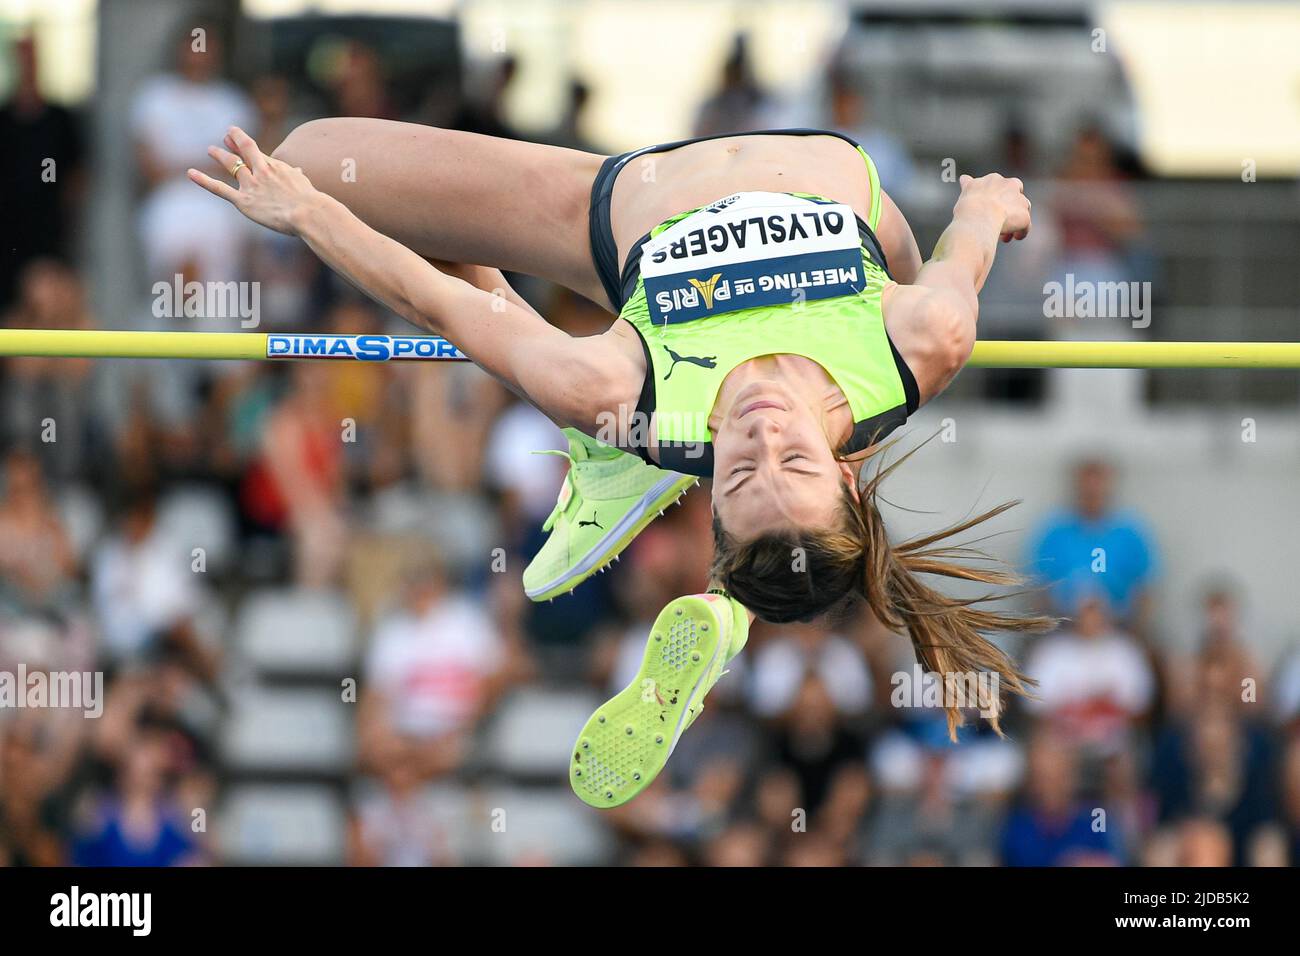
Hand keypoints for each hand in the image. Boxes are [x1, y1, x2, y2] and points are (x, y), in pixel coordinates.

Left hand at [188, 126, 319, 235]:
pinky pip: (220, 189)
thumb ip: (296, 175)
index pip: (257, 153)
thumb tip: (298, 171)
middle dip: (233, 142)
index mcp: (275, 166)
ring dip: (220, 155)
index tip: (235, 135)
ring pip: (232, 164)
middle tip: (225, 137)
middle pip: (244, 151)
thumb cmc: (310, 201)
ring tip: (211, 150)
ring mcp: (251, 184)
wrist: (307, 213)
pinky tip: (191, 173)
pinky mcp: (244, 201)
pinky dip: (204, 180)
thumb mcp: (303, 183)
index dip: (243, 142)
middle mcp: (261, 171)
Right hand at [957, 172, 1031, 242]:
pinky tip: (1012, 237)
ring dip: (1014, 222)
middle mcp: (1010, 185)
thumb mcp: (966, 192)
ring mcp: (1019, 201)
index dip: (998, 199)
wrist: (977, 218)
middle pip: (1016, 196)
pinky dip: (1020, 232)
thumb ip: (968, 185)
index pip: (1002, 186)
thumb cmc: (968, 206)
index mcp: (995, 179)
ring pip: (1022, 212)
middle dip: (1010, 208)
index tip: (990, 210)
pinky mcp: (1024, 216)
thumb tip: (964, 178)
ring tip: (1004, 234)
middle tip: (999, 221)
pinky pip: (1025, 226)